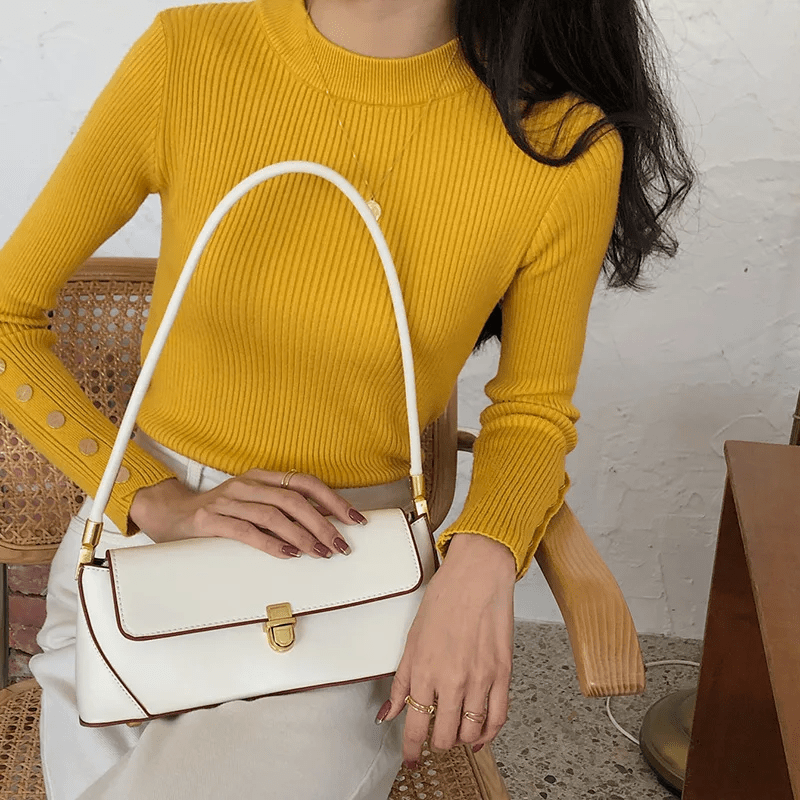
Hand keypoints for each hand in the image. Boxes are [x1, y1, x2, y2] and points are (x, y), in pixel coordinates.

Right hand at [129, 470, 366, 558]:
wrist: (168, 515)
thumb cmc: (219, 515)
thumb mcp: (254, 506)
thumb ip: (283, 510)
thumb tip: (326, 523)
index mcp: (262, 477)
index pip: (306, 483)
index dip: (334, 500)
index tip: (356, 519)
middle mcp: (247, 484)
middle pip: (294, 500)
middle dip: (323, 523)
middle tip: (340, 545)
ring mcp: (227, 500)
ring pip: (273, 515)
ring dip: (302, 536)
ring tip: (320, 554)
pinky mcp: (209, 520)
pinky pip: (245, 531)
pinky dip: (270, 543)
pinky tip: (288, 554)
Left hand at [377, 533, 515, 766]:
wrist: (477, 576)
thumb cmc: (444, 600)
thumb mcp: (412, 639)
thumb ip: (401, 682)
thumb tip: (389, 713)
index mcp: (424, 670)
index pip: (416, 726)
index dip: (412, 749)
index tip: (412, 758)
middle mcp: (452, 680)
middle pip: (445, 735)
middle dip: (438, 743)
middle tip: (435, 739)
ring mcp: (480, 679)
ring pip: (472, 731)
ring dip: (462, 740)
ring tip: (457, 734)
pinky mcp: (503, 673)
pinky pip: (498, 717)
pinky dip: (489, 733)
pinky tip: (481, 734)